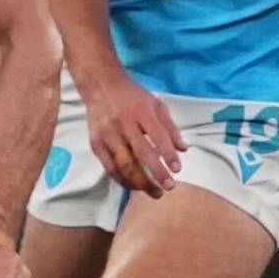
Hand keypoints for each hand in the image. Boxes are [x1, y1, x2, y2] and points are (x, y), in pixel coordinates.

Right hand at [80, 69, 181, 198]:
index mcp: (141, 111)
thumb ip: (170, 127)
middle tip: (169, 187)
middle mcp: (123, 123)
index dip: (168, 154)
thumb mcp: (156, 105)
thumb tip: (183, 150)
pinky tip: (134, 186)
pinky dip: (122, 180)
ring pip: (124, 164)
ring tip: (153, 192)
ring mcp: (107, 134)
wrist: (100, 85)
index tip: (177, 170)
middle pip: (142, 153)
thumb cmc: (132, 96)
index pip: (158, 136)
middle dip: (156, 173)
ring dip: (140, 182)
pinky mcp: (95, 143)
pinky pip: (109, 167)